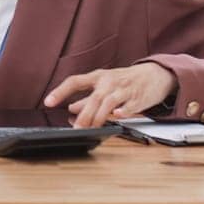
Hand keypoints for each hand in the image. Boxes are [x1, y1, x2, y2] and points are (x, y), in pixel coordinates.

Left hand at [43, 63, 177, 127]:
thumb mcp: (104, 85)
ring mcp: (124, 89)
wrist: (155, 74)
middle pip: (93, 97)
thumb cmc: (126, 80)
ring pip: (109, 103)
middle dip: (83, 114)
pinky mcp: (139, 98)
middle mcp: (109, 81)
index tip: (48, 102)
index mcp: (98, 77)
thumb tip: (70, 109)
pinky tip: (117, 117)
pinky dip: (123, 112)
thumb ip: (87, 97)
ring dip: (98, 117)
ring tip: (89, 129)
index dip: (60, 91)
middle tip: (74, 128)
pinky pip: (130, 106)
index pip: (75, 81)